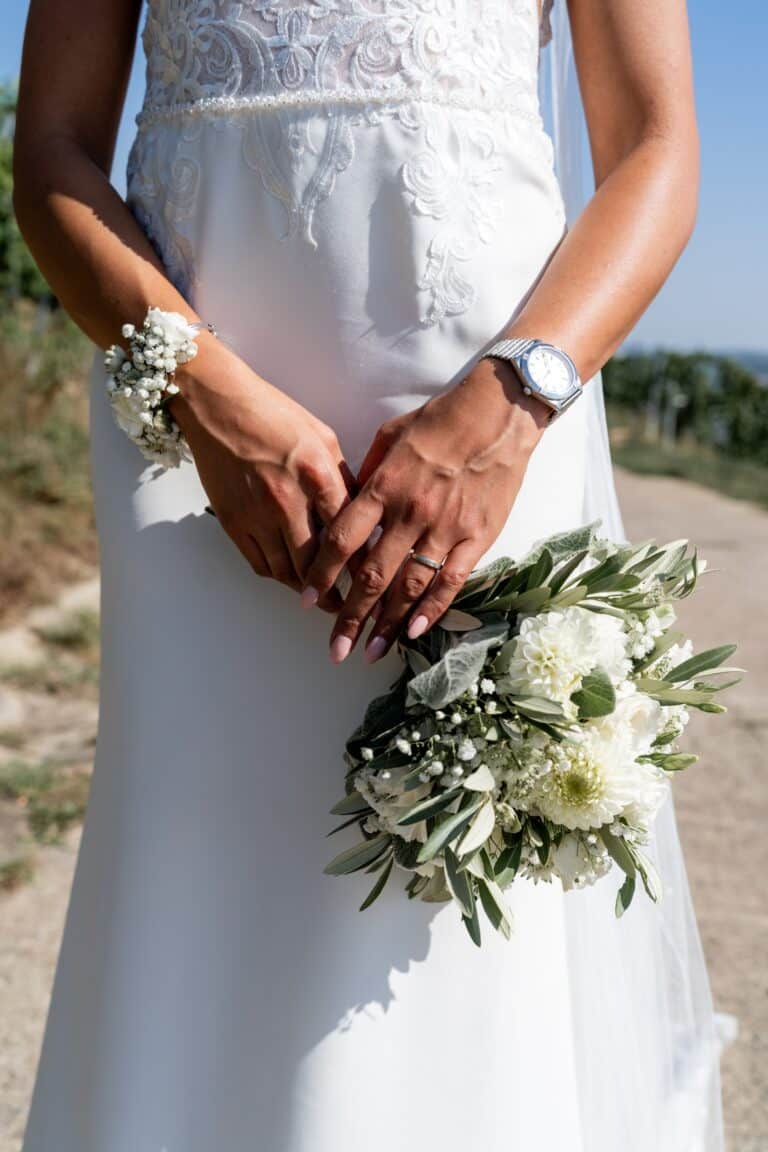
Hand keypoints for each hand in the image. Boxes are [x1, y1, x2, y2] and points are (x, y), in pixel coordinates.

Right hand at [171, 339, 352, 605]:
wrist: (216, 405)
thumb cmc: (272, 414)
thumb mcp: (322, 437)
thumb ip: (341, 477)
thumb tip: (360, 512)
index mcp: (316, 474)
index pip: (347, 532)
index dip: (362, 562)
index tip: (373, 579)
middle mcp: (287, 499)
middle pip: (316, 563)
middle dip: (335, 592)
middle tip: (348, 607)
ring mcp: (256, 514)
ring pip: (287, 571)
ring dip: (305, 591)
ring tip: (321, 601)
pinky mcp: (232, 522)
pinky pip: (259, 563)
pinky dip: (278, 577)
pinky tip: (290, 579)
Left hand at [303, 357, 550, 660]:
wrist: (497, 412)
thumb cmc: (439, 420)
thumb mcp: (388, 437)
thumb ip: (367, 477)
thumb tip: (346, 507)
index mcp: (383, 487)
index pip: (342, 540)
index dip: (321, 574)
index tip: (307, 600)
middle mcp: (410, 513)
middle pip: (372, 576)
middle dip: (350, 618)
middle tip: (335, 649)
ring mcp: (445, 528)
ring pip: (409, 587)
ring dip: (387, 624)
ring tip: (370, 652)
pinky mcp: (477, 536)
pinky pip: (451, 581)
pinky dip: (431, 610)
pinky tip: (413, 633)